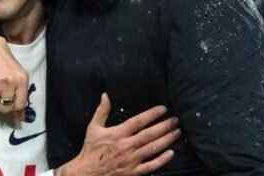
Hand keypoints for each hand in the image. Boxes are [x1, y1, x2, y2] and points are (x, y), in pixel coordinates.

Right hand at [0, 35, 28, 114]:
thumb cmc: (5, 60)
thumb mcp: (18, 74)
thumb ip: (20, 94)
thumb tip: (21, 118)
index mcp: (22, 79)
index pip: (20, 105)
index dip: (14, 106)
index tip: (10, 101)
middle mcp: (9, 82)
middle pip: (6, 108)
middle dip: (2, 104)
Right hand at [56, 93, 179, 175]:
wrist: (87, 173)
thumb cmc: (91, 149)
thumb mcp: (93, 128)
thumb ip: (102, 111)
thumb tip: (106, 95)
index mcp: (117, 134)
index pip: (139, 121)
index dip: (152, 114)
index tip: (164, 108)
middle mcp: (126, 146)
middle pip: (149, 134)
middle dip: (164, 126)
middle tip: (176, 120)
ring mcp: (131, 160)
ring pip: (152, 149)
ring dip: (166, 140)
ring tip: (177, 132)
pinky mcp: (133, 172)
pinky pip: (150, 166)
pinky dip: (162, 160)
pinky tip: (171, 153)